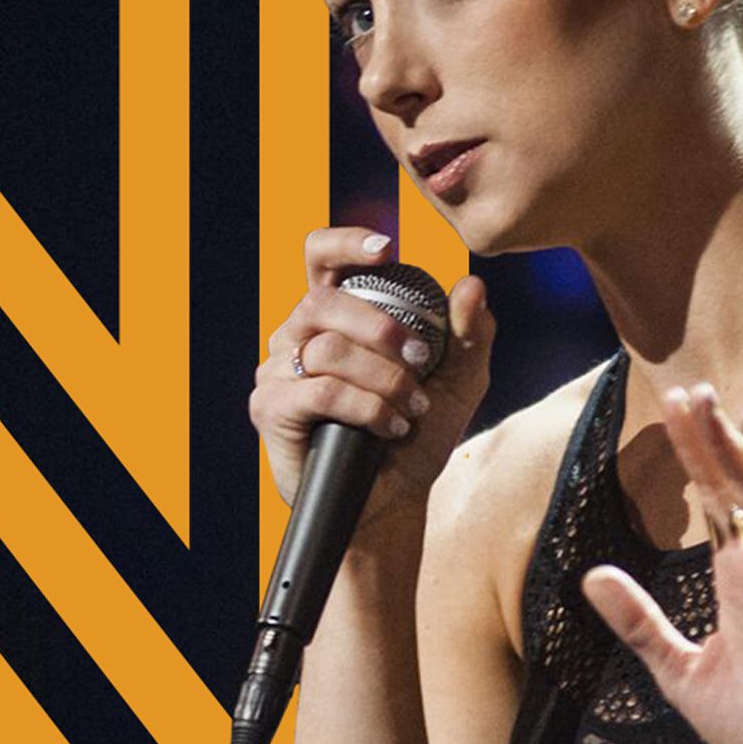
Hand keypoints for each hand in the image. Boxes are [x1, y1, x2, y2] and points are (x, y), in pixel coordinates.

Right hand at [249, 227, 493, 536]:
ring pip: (326, 348)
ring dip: (381, 378)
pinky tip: (390, 426)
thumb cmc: (417, 434)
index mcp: (335, 317)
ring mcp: (278, 371)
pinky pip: (319, 391)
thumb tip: (471, 286)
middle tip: (419, 359)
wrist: (393, 499)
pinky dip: (364, 406)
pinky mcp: (271, 409)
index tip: (387, 250)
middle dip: (380, 327)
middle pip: (324, 302)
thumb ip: (468, 334)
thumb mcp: (458, 382)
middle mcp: (298, 336)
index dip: (345, 243)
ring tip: (412, 409)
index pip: (322, 260)